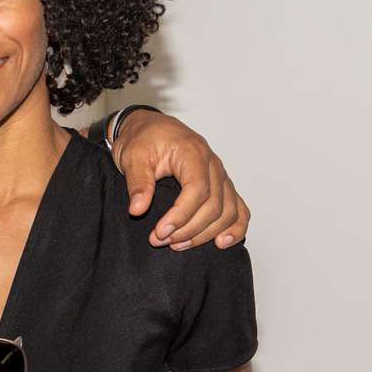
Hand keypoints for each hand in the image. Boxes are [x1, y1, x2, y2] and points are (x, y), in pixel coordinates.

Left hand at [113, 110, 250, 249]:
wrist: (148, 127)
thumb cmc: (142, 138)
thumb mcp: (132, 156)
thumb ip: (138, 182)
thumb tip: (138, 209)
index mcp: (193, 152)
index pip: (197, 190)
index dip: (181, 216)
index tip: (160, 232)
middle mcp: (212, 164)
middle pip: (214, 205)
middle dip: (188, 229)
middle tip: (161, 240)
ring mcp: (220, 175)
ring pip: (228, 211)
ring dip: (206, 233)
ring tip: (179, 245)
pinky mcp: (221, 185)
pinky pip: (239, 208)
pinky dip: (235, 227)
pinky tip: (221, 242)